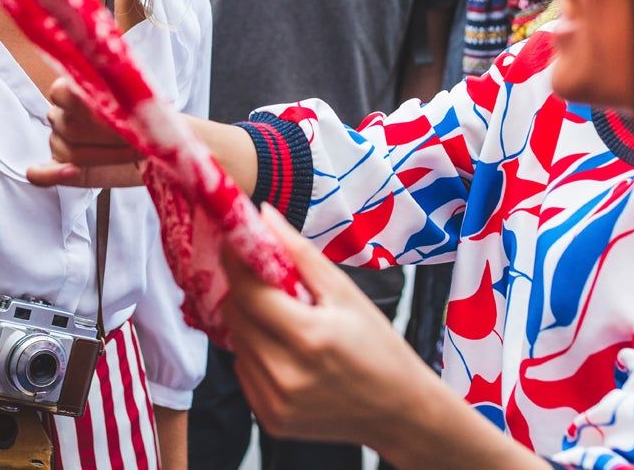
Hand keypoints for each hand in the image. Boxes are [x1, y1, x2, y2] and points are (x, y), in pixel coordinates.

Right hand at [26, 75, 148, 188]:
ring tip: (135, 152)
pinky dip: (51, 175)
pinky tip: (73, 171)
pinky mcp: (61, 167)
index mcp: (73, 87)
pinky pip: (40, 175)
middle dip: (109, 135)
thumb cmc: (151, 120)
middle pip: (70, 126)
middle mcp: (60, 113)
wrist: (159, 146)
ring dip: (105, 156)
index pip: (62, 93)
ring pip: (69, 151)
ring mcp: (58, 140)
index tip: (124, 118)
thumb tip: (122, 111)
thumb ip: (126, 101)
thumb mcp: (144, 105)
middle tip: (141, 139)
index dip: (90, 107)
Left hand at [219, 207, 440, 457]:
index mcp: (309, 337)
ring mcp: (276, 402)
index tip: (233, 242)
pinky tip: (285, 353)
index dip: (236, 262)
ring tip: (284, 322)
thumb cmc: (379, 347)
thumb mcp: (346, 293)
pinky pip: (244, 373)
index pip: (248, 292)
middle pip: (236, 318)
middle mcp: (286, 374)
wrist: (400, 411)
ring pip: (237, 345)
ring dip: (250, 325)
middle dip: (244, 293)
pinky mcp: (270, 419)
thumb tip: (263, 214)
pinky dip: (256, 355)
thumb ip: (300, 253)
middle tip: (265, 283)